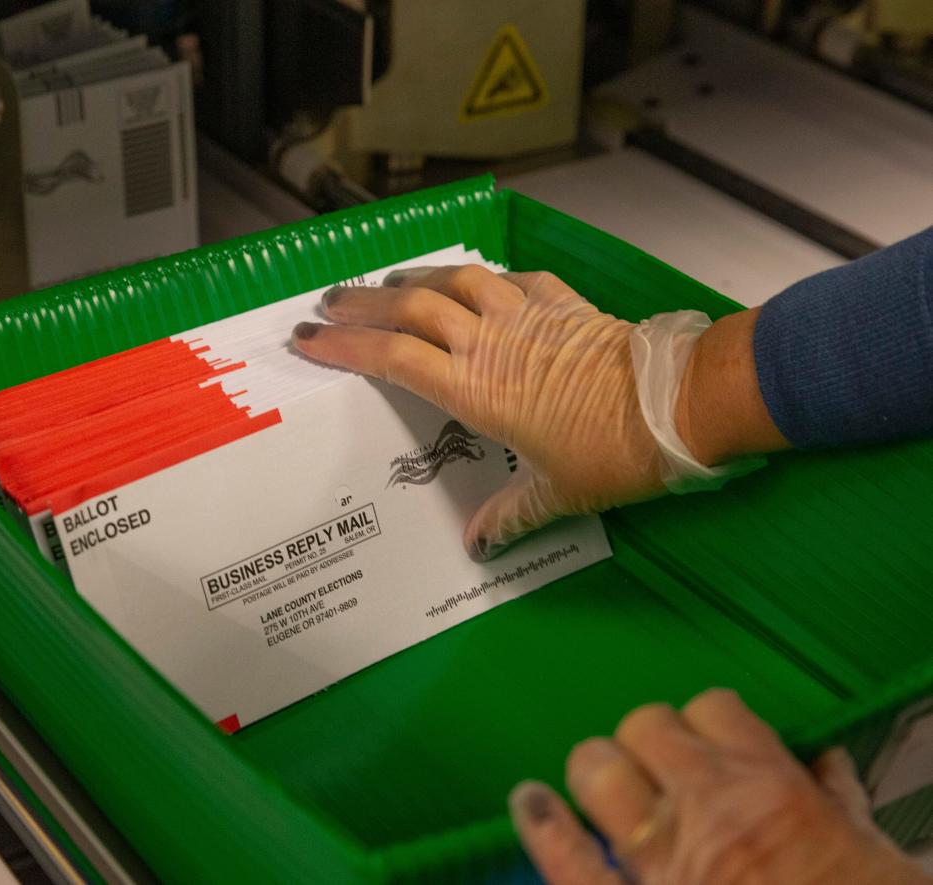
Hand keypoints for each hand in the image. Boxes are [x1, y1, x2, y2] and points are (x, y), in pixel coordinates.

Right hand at [293, 266, 663, 558]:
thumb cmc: (614, 453)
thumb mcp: (558, 493)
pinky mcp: (563, 301)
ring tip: (391, 281)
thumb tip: (479, 545)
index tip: (308, 338)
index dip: (344, 346)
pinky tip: (482, 280)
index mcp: (476, 390)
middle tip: (329, 301)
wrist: (679, 404)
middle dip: (363, 303)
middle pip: (411, 309)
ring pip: (457, 281)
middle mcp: (490, 343)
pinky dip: (489, 277)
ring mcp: (527, 315)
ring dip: (416, 277)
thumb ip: (512, 513)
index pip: (393, 359)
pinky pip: (515, 278)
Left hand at [510, 689, 928, 884]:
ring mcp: (660, 857)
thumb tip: (828, 768)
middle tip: (657, 766)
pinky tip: (530, 803)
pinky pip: (566, 857)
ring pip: (596, 769)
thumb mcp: (879, 857)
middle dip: (648, 740)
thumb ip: (842, 805)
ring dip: (597, 771)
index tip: (709, 739)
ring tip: (599, 784)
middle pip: (645, 726)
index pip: (714, 709)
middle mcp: (707, 807)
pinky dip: (542, 825)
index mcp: (771, 787)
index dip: (708, 721)